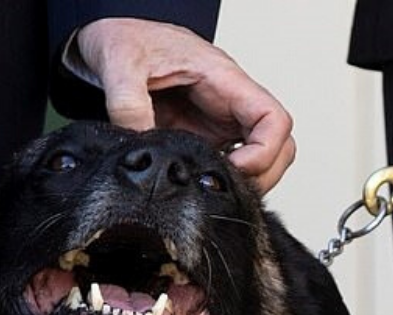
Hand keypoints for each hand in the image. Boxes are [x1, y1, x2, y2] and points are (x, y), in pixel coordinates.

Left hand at [77, 18, 294, 191]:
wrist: (114, 41)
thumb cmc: (128, 41)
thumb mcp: (120, 65)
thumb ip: (127, 103)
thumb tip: (138, 142)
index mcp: (222, 80)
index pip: (273, 119)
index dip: (263, 152)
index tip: (230, 170)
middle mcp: (227, 103)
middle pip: (278, 145)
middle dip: (262, 175)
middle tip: (223, 194)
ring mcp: (215, 122)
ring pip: (257, 157)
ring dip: (244, 181)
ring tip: (207, 194)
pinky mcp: (199, 135)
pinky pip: (225, 161)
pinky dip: (219, 180)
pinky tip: (193, 189)